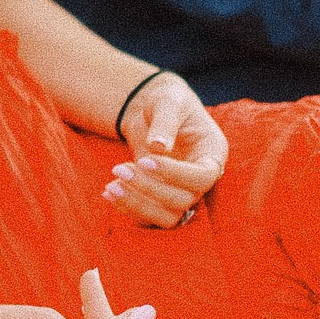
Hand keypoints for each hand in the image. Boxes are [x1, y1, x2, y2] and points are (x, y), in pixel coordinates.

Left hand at [104, 75, 225, 230]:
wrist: (152, 111)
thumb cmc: (166, 101)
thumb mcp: (168, 101)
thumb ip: (165, 121)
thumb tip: (157, 147)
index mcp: (212, 154)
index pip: (202, 176)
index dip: (174, 174)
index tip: (145, 160)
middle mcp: (201, 178)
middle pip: (183, 200)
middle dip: (149, 188)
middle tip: (119, 169)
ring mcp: (182, 191)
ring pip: (168, 217)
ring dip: (138, 205)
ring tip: (111, 186)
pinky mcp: (161, 199)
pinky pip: (151, 217)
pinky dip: (129, 209)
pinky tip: (107, 193)